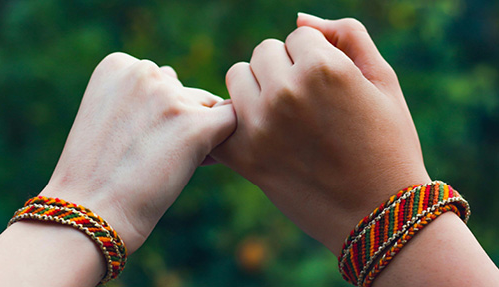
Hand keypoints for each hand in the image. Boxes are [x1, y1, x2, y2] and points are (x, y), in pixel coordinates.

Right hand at [40, 52, 235, 253]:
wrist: (90, 211)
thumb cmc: (97, 172)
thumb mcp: (108, 115)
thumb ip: (143, 95)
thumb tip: (185, 87)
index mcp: (118, 64)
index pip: (164, 79)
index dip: (163, 111)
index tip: (142, 139)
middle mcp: (144, 71)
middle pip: (186, 93)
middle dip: (183, 121)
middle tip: (157, 156)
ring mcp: (171, 97)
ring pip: (208, 108)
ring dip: (200, 132)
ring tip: (171, 164)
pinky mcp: (195, 124)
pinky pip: (230, 121)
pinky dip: (222, 141)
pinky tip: (201, 161)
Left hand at [212, 14, 429, 252]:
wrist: (376, 213)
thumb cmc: (387, 144)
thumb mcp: (383, 80)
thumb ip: (347, 34)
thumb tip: (300, 16)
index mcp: (322, 69)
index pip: (298, 35)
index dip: (316, 58)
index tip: (330, 87)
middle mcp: (284, 93)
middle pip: (264, 52)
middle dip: (284, 68)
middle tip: (308, 102)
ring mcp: (258, 126)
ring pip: (238, 76)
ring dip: (258, 88)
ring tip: (285, 116)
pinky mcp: (242, 156)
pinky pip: (221, 117)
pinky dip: (236, 120)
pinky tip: (259, 133)